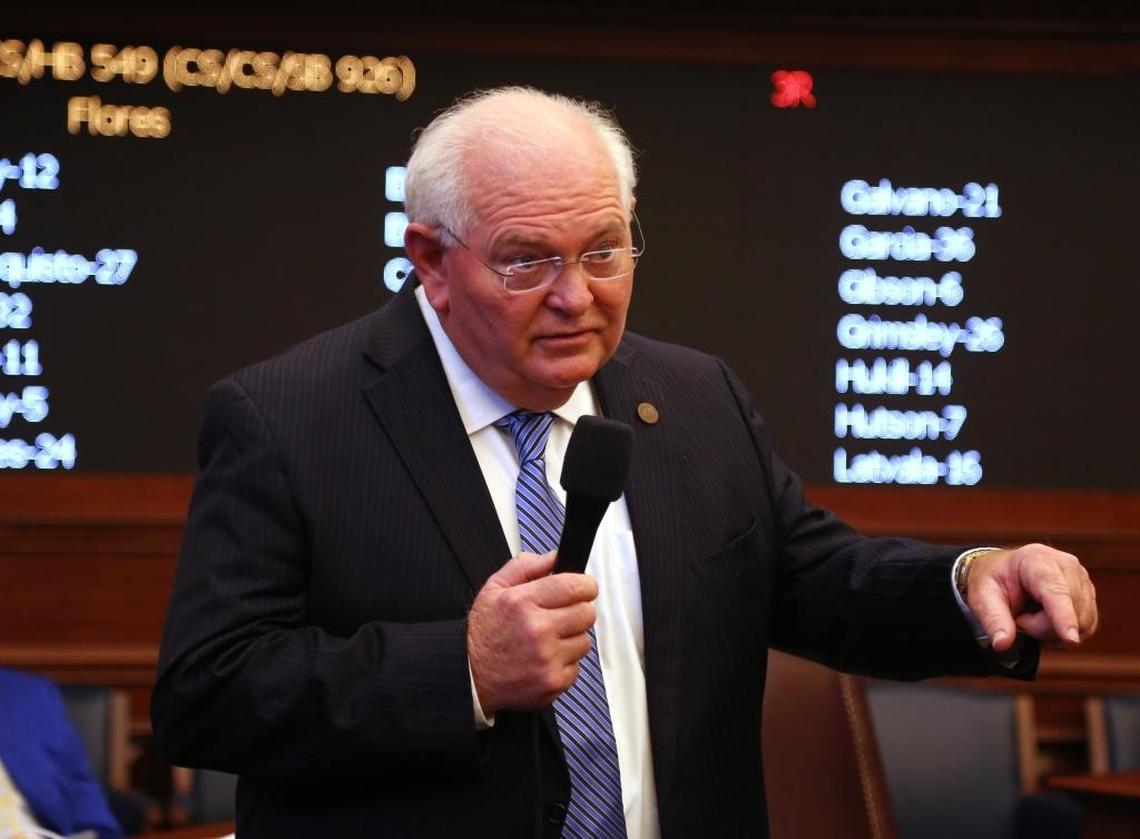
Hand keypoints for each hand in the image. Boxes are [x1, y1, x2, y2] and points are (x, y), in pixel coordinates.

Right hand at [467, 551, 597, 712]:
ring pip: (584, 640)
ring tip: (547, 640)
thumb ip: (525, 567)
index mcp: (522, 602)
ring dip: (571, 639)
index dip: (585, 584)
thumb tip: (554, 557)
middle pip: (587, 612)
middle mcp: (537, 629)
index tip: (584, 588)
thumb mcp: (493, 589)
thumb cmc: (482, 634)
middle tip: (561, 615)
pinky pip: (577, 666)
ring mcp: (547, 658)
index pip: (575, 586)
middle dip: (578, 610)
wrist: (470, 678)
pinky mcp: (553, 682)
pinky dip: (565, 663)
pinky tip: (544, 659)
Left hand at [965, 543, 1097, 651]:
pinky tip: (1046, 620)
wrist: (1003, 571)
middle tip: (1018, 618)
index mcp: (1037, 560)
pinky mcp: (1088, 593)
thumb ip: (993, 620)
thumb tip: (1002, 644)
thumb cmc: (993, 580)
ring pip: (1081, 623)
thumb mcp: (982, 597)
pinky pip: (1087, 626)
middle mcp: (1066, 565)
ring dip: (1053, 631)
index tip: (1070, 639)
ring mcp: (1082, 579)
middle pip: (1069, 613)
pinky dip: (1065, 631)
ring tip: (1031, 616)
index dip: (1064, 617)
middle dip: (1041, 627)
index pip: (1056, 592)